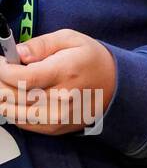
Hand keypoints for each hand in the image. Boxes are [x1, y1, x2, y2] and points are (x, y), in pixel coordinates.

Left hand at [0, 30, 117, 134]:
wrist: (114, 85)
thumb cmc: (89, 60)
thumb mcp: (70, 39)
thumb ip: (41, 44)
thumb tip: (17, 53)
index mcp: (66, 72)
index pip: (21, 78)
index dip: (3, 70)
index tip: (3, 62)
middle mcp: (61, 98)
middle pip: (12, 97)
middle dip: (0, 83)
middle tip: (4, 71)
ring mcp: (57, 116)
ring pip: (12, 113)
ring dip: (3, 99)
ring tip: (7, 85)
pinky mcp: (54, 128)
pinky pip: (21, 122)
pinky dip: (14, 110)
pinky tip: (18, 98)